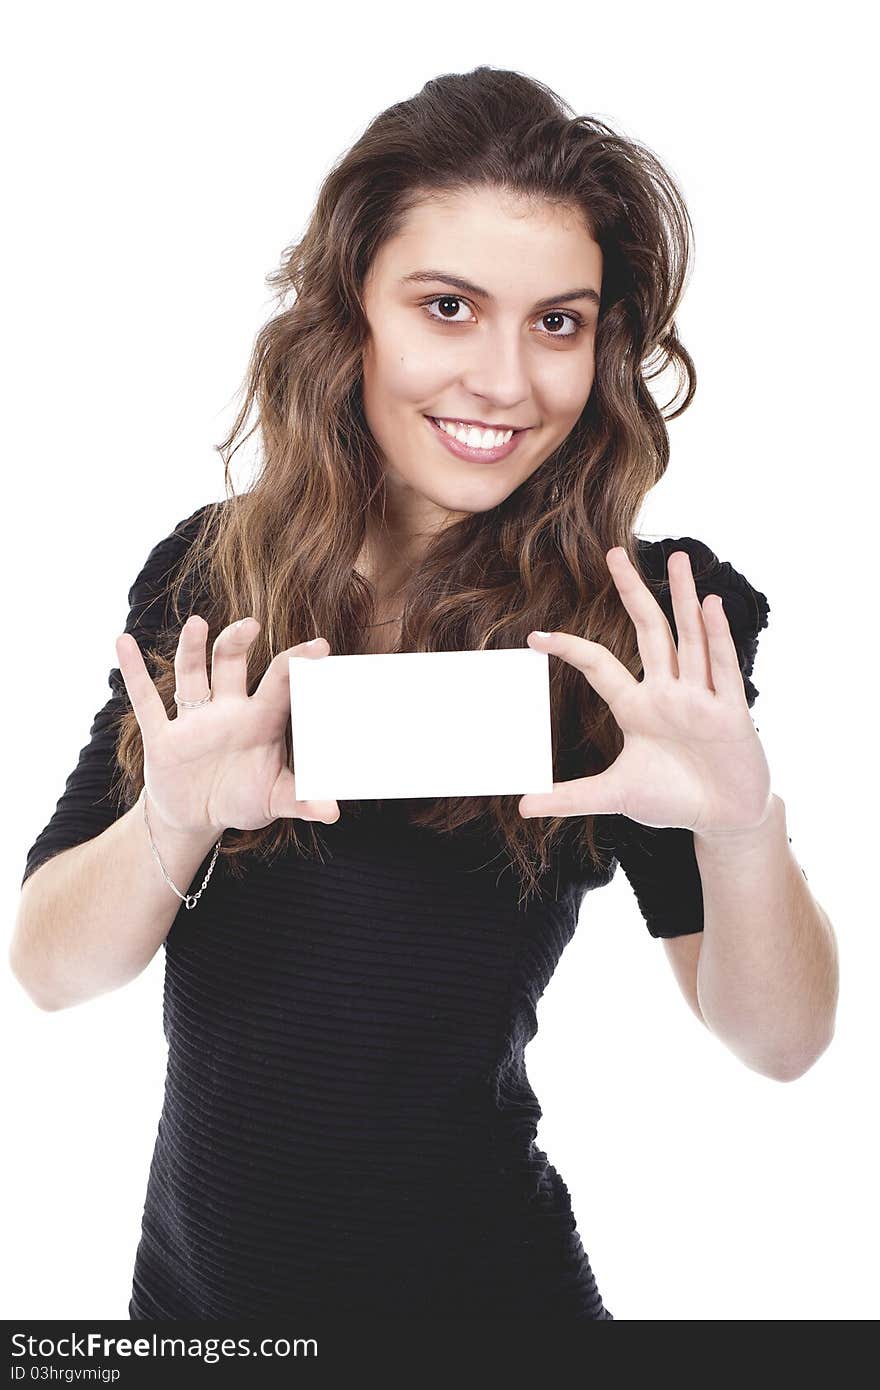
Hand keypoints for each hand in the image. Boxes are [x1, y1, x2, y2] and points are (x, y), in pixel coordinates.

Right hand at [115, 619, 340, 835]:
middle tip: (251, 624)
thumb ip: (302, 800)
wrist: (196, 816)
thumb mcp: (273, 800)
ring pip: (192, 675)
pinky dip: (133, 673)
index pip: (281, 684)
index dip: (298, 664)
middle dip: (238, 643)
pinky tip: (123, 642)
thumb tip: (333, 813)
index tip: (321, 646)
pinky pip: (146, 701)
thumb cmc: (242, 798)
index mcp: (261, 719)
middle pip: (232, 665)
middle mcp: (227, 709)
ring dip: (193, 650)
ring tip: (197, 625)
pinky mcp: (162, 736)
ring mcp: (193, 719)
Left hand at [518, 547, 771, 838]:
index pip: (599, 666)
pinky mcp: (731, 712)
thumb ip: (570, 798)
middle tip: (614, 553)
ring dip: (683, 598)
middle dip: (633, 592)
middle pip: (648, 631)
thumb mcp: (614, 795)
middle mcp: (667, 692)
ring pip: (689, 638)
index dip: (571, 649)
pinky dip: (717, 637)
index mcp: (636, 707)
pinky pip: (723, 668)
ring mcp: (700, 698)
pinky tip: (710, 605)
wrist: (724, 818)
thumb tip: (523, 806)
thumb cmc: (672, 799)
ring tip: (679, 559)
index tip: (536, 637)